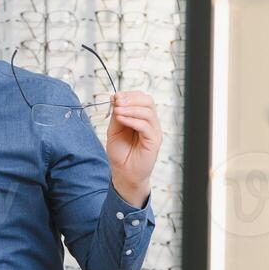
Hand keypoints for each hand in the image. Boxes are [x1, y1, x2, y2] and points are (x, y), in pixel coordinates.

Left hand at [105, 90, 161, 206]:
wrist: (124, 173)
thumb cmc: (121, 153)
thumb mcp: (114, 130)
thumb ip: (116, 115)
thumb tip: (115, 98)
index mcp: (142, 118)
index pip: (141, 98)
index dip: (129, 95)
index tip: (115, 96)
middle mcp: (150, 123)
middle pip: (148, 101)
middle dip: (131, 99)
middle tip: (117, 101)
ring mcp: (154, 131)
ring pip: (148, 112)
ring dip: (130, 108)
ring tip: (117, 110)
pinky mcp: (154, 141)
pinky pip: (146, 126)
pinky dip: (133, 120)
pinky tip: (121, 119)